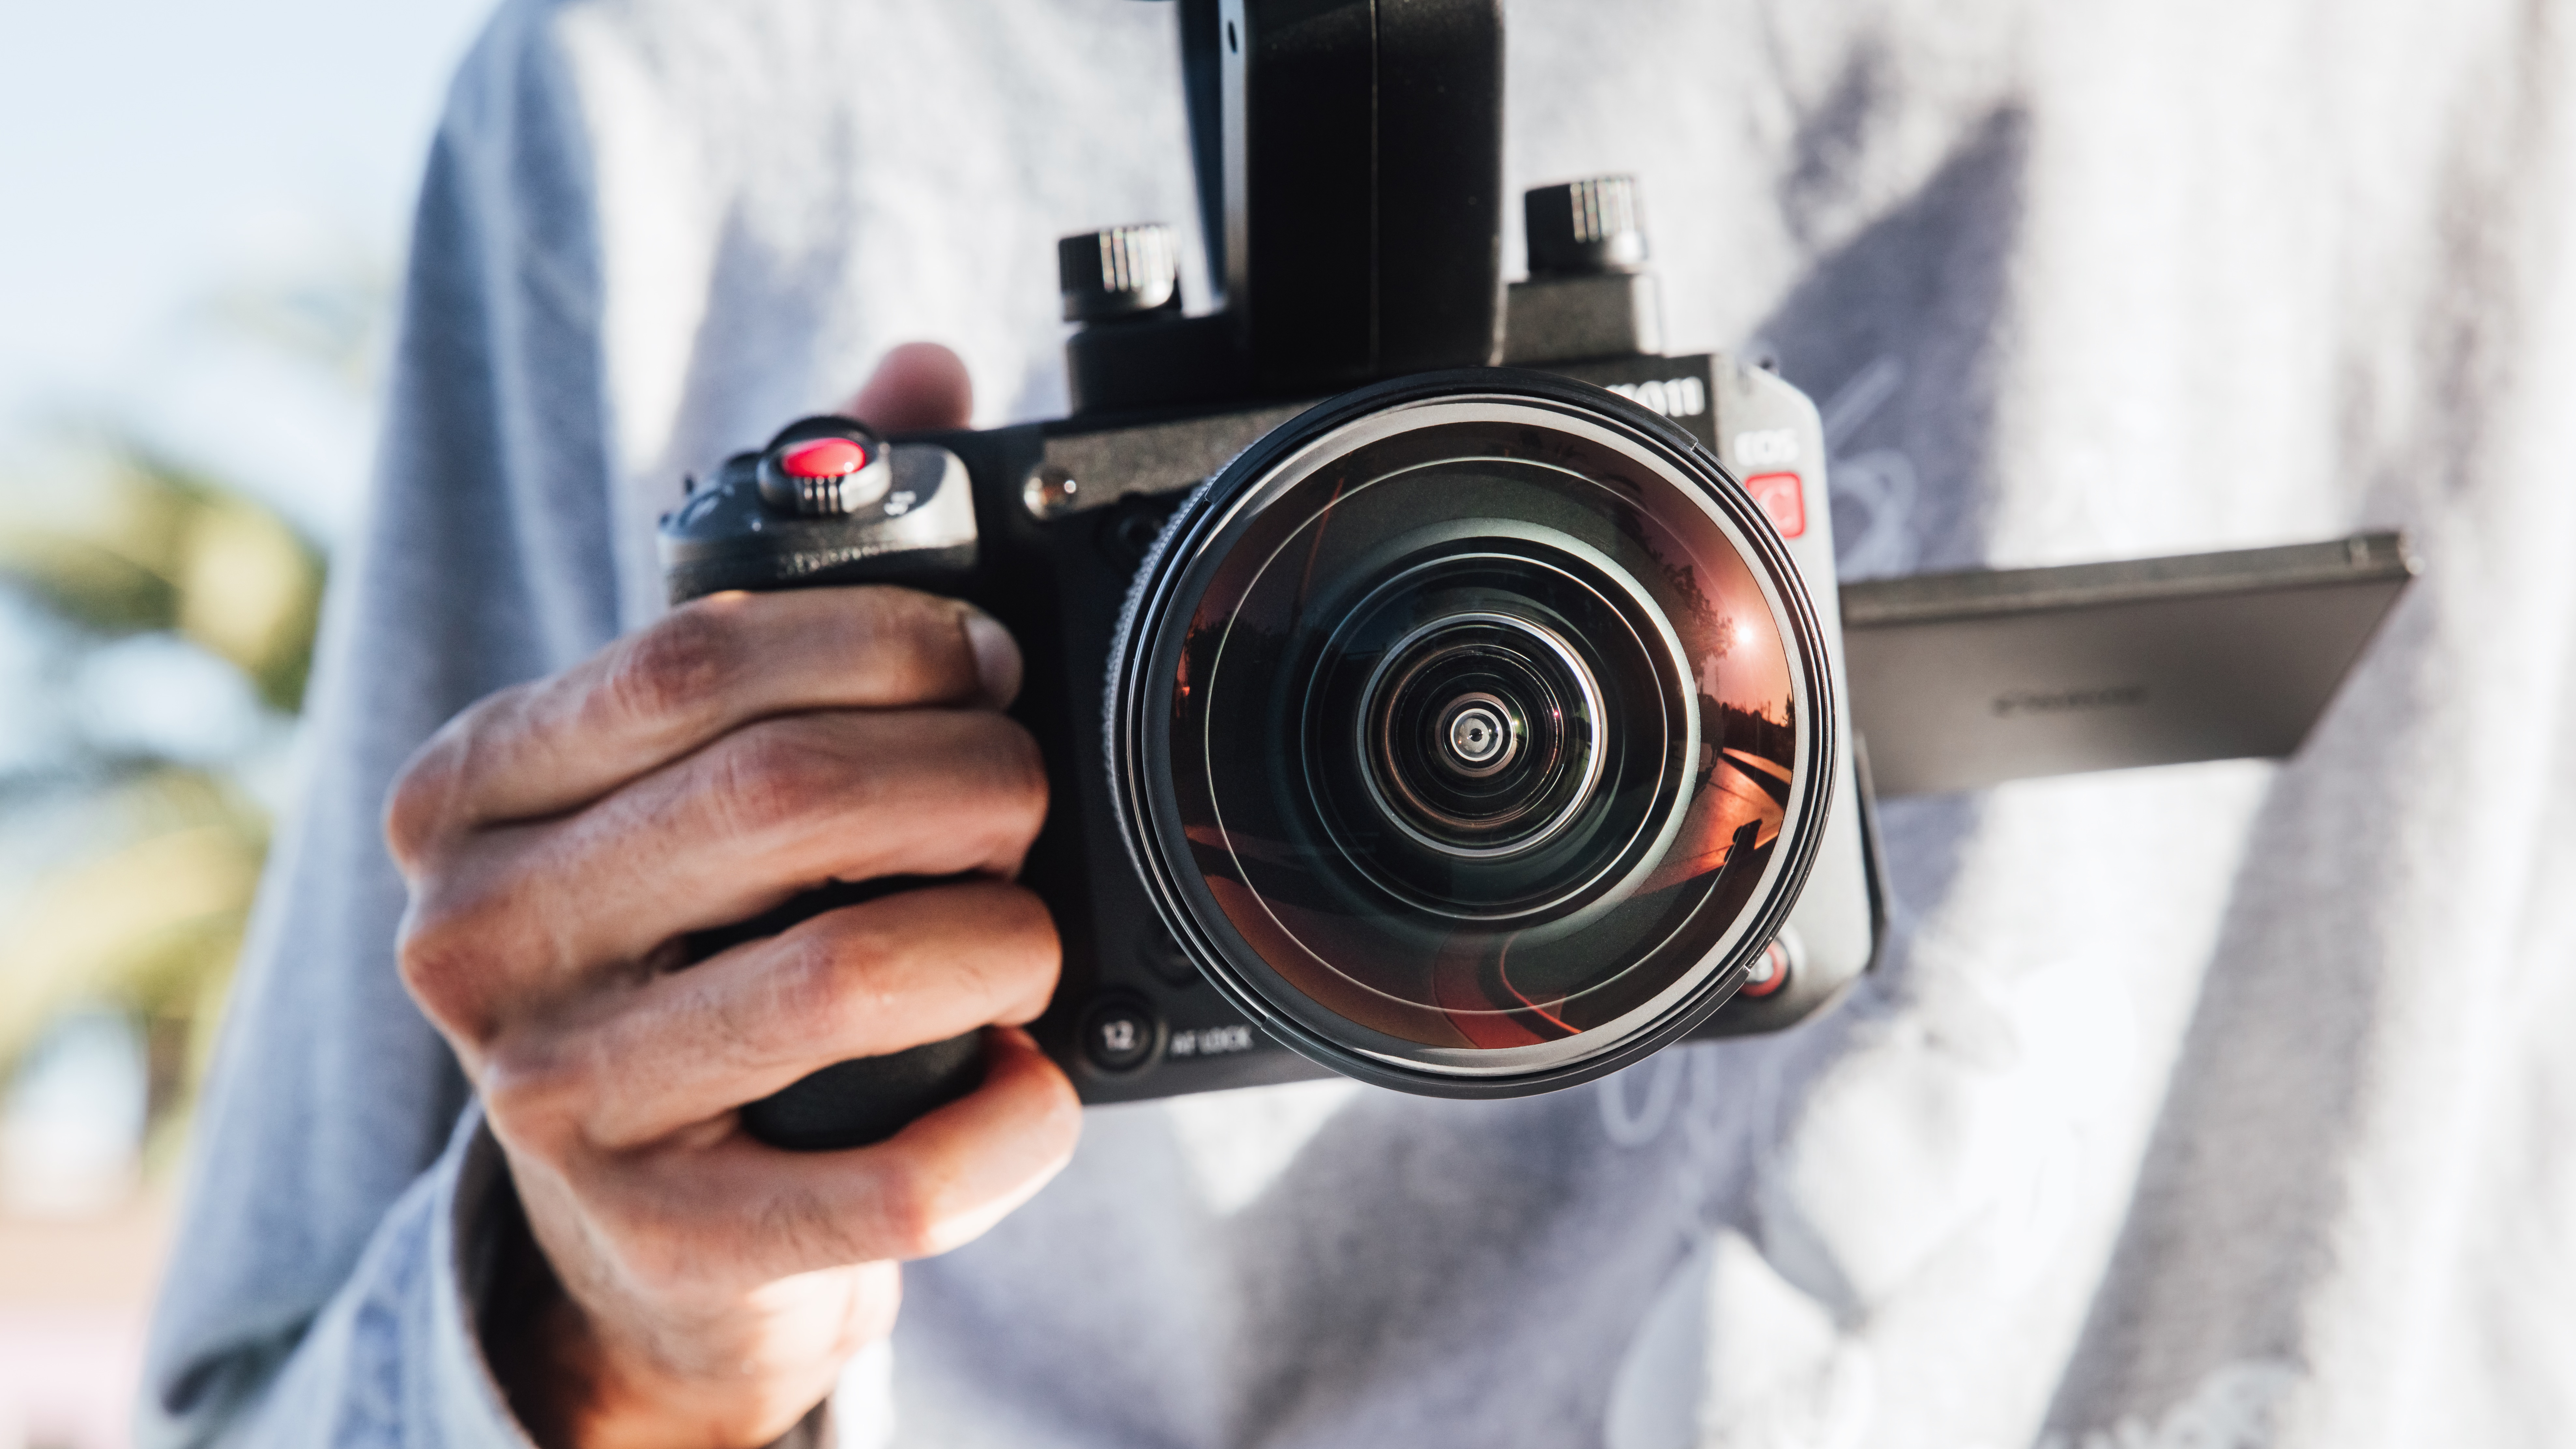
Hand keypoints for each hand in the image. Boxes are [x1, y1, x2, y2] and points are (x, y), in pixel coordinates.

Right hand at [385, 345, 1078, 1448]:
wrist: (641, 1204)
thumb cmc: (681, 928)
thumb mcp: (689, 752)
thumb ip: (790, 566)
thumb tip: (915, 371)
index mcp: (474, 789)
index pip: (695, 661)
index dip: (887, 644)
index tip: (985, 665)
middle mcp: (479, 938)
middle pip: (784, 801)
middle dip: (969, 780)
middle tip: (1030, 794)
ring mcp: (556, 1103)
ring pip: (844, 978)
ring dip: (999, 939)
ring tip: (1028, 933)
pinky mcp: (664, 1238)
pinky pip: (882, 1185)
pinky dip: (1008, 1125)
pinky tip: (1032, 1082)